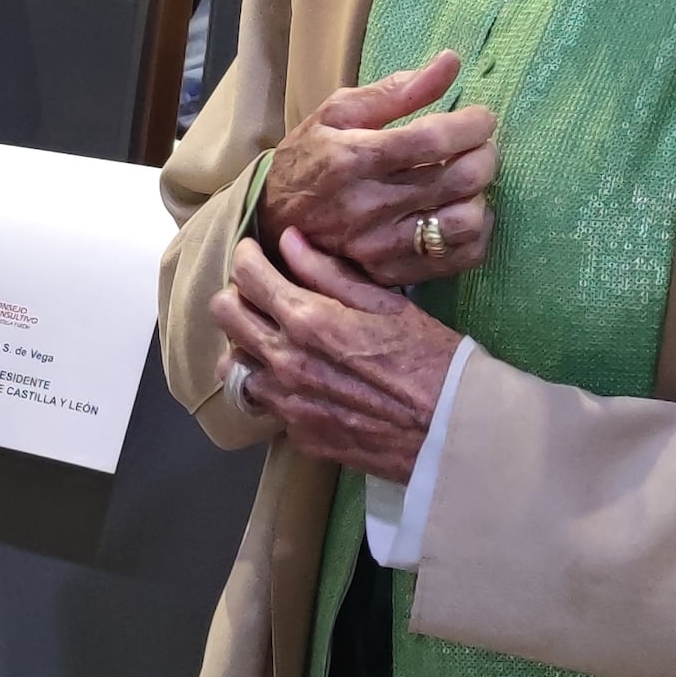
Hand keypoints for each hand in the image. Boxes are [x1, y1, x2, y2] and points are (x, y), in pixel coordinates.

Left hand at [216, 229, 464, 475]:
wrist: (451, 433)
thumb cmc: (431, 359)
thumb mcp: (387, 304)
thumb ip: (329, 272)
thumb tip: (289, 240)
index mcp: (308, 321)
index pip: (246, 275)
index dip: (246, 255)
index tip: (255, 251)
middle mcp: (286, 362)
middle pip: (225, 316)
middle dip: (238, 295)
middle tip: (262, 292)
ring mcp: (288, 404)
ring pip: (235, 365)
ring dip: (248, 345)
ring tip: (275, 339)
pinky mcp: (299, 436)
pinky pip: (267, 403)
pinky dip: (274, 386)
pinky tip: (303, 380)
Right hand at [255, 49, 497, 285]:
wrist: (271, 219)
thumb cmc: (310, 157)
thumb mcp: (339, 112)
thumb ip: (397, 90)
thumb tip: (451, 61)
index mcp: (355, 157)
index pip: (433, 139)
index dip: (472, 124)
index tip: (481, 117)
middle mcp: (369, 205)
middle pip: (459, 180)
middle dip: (485, 155)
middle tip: (480, 146)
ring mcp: (381, 245)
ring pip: (463, 223)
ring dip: (480, 196)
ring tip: (469, 182)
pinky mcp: (390, 273)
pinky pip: (456, 259)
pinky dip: (474, 233)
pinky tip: (461, 212)